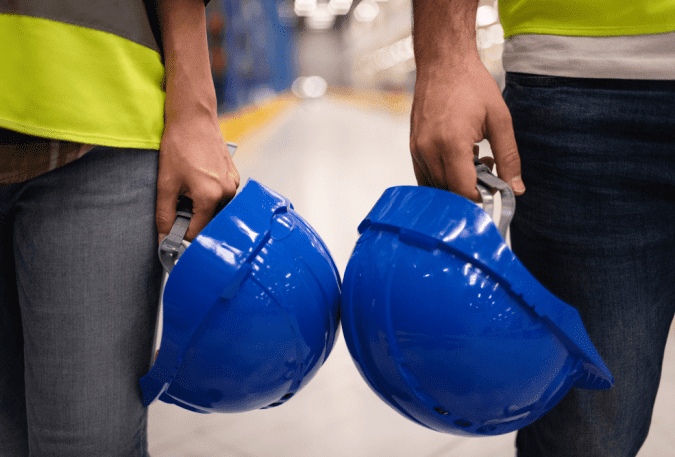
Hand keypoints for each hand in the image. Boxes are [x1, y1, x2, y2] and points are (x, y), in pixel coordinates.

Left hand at [156, 114, 239, 243]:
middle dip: (192, 216)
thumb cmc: (179, 146)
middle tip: (179, 198)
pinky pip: (222, 196)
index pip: (197, 231)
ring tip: (189, 184)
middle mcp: (227, 193)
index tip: (172, 226)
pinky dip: (209, 194)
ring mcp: (234, 184)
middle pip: (208, 220)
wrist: (193, 118)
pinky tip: (198, 177)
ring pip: (215, 208)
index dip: (181, 232)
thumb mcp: (166, 184)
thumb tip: (163, 239)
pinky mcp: (235, 176)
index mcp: (210, 196)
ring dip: (201, 205)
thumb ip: (165, 215)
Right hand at [410, 57, 523, 199]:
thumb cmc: (473, 85)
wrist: (443, 62)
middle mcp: (429, 150)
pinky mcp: (412, 147)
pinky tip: (459, 157)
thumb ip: (509, 157)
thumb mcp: (499, 120)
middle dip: (471, 189)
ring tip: (475, 157)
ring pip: (436, 187)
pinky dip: (444, 176)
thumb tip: (516, 189)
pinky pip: (425, 176)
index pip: (463, 191)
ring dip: (457, 183)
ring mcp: (417, 149)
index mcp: (451, 143)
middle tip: (489, 165)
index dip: (481, 198)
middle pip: (449, 192)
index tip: (495, 187)